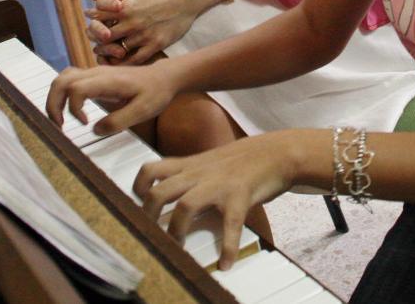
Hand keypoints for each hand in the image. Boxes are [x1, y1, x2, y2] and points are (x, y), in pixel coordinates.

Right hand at [45, 62, 177, 135]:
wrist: (163, 78)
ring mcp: (94, 73)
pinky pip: (69, 81)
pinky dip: (62, 96)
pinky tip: (70, 112)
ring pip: (62, 79)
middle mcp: (97, 73)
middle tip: (60, 127)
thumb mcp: (143, 111)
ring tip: (60, 121)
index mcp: (108, 80)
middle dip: (53, 104)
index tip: (85, 123)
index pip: (76, 88)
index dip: (74, 108)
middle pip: (61, 80)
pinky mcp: (94, 78)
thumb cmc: (155, 93)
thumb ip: (119, 121)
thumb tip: (95, 130)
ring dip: (55, 100)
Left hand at [85, 0, 198, 65]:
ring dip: (109, 52)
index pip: (99, 18)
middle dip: (98, 39)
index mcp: (125, 7)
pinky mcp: (156, 45)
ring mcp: (144, 35)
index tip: (93, 24)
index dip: (93, 22)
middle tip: (97, 41)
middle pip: (105, 37)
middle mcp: (133, 23)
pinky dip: (125, 62)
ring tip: (106, 52)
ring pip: (118, 50)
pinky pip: (135, 60)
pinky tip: (122, 60)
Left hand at [133, 132, 301, 269]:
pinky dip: (227, 248)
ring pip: (185, 206)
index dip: (138, 188)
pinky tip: (225, 263)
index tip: (137, 204)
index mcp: (190, 165)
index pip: (152, 170)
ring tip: (178, 249)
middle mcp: (199, 174)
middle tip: (151, 233)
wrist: (276, 152)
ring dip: (176, 231)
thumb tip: (172, 192)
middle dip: (149, 216)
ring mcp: (219, 185)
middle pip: (160, 192)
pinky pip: (230, 225)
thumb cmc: (242, 160)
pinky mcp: (239, 197)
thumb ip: (191, 174)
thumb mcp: (210, 161)